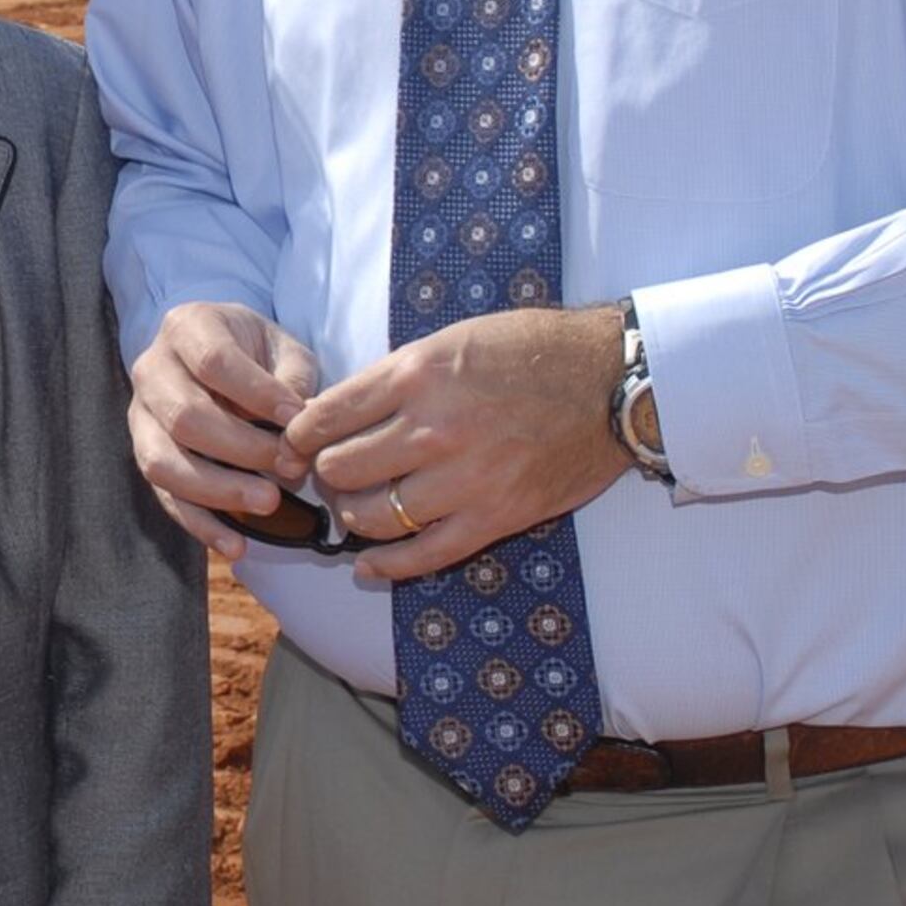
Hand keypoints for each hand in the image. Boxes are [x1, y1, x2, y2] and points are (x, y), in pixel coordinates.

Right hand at [125, 302, 324, 558]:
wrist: (217, 354)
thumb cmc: (255, 351)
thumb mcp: (282, 347)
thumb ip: (294, 379)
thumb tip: (299, 429)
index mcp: (187, 328)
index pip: (215, 361)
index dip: (256, 394)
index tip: (298, 419)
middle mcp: (152, 369)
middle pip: (184, 416)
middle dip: (241, 449)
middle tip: (290, 468)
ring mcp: (141, 415)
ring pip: (162, 461)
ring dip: (218, 489)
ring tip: (269, 502)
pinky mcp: (145, 455)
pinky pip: (164, 497)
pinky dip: (200, 525)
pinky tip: (237, 545)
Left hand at [284, 303, 627, 581]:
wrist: (609, 380)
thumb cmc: (530, 350)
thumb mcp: (450, 340)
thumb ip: (396, 377)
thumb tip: (343, 412)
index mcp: (415, 374)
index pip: (326, 416)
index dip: (300, 436)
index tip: (297, 444)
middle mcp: (432, 428)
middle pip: (341, 470)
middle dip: (325, 476)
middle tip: (330, 476)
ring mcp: (464, 478)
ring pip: (374, 515)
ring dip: (353, 517)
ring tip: (354, 510)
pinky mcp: (495, 517)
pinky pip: (425, 554)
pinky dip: (388, 565)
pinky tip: (368, 565)